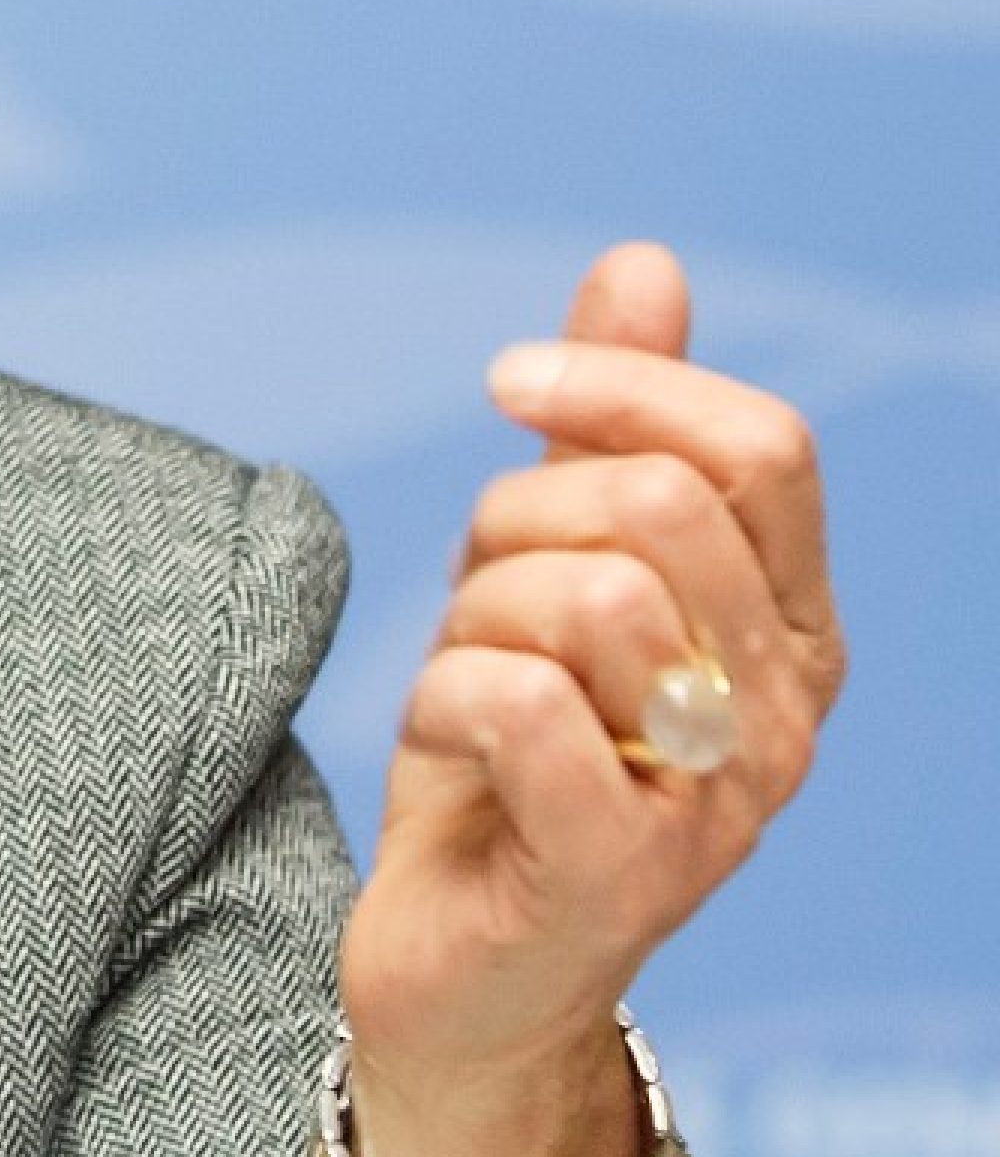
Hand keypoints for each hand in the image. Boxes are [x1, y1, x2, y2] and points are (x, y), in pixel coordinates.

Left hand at [338, 243, 846, 1156]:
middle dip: (518, 518)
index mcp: (787, 624)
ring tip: (467, 679)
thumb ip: (610, 426)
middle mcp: (781, 710)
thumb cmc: (511, 755)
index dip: (623, 385)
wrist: (465, 962)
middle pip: (657, 509)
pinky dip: (440, 695)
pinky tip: (440, 737)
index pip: (763, 449)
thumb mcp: (550, 564)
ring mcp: (715, 801)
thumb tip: (645, 265)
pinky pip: (520, 703)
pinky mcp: (617, 870)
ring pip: (585, 596)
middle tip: (475, 591)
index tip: (509, 383)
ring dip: (474, 614)